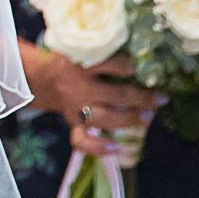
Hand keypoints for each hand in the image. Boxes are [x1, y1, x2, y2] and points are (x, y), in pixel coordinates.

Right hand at [26, 45, 159, 161]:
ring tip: (147, 118)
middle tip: (161, 99)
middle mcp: (79, 88)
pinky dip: (98, 147)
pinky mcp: (73, 122)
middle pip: (113, 95)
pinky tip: (115, 148)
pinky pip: (82, 140)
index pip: (104, 64)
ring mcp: (76, 108)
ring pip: (105, 118)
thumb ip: (101, 52)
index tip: (137, 68)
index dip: (122, 66)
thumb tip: (135, 58)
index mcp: (79, 65)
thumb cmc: (65, 61)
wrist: (37, 77)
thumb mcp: (77, 49)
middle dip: (140, 98)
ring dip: (129, 119)